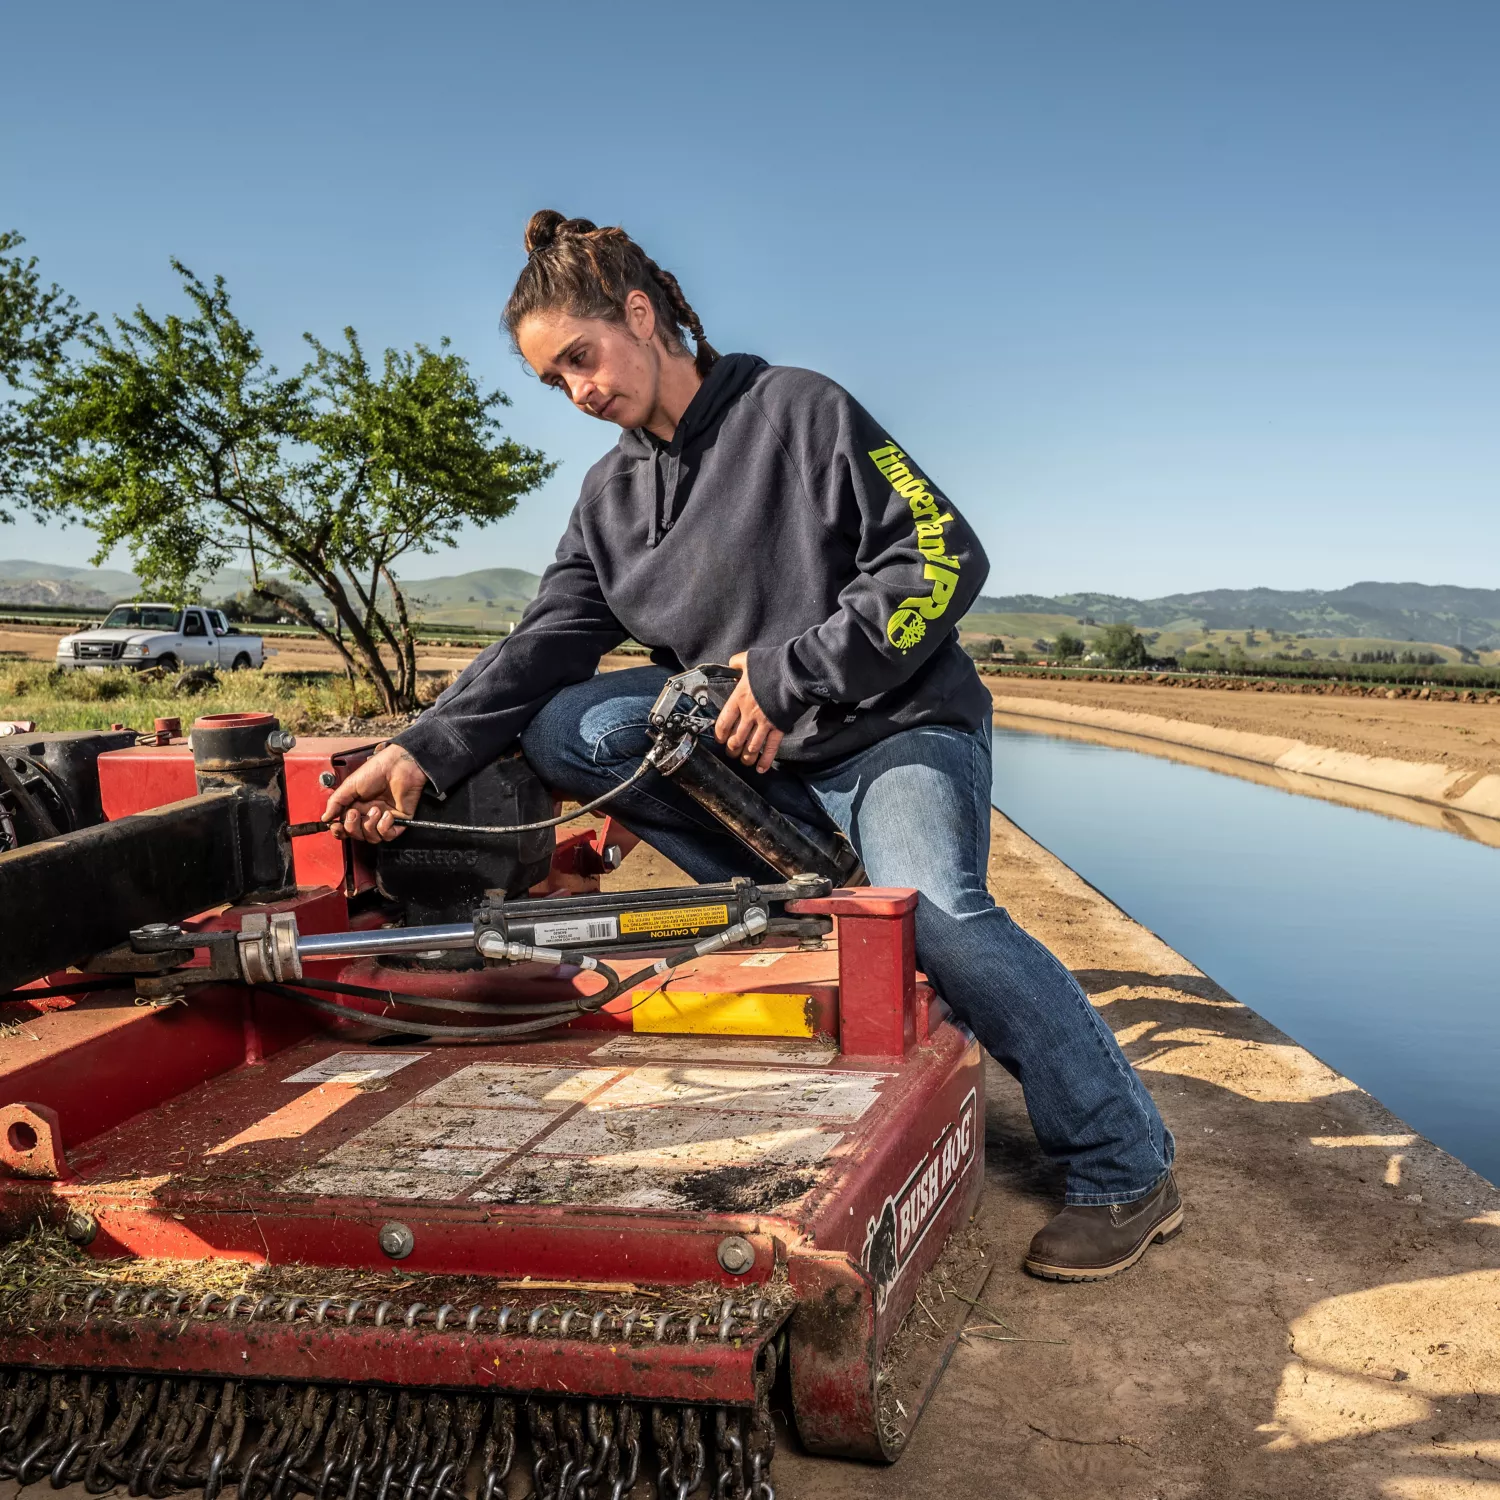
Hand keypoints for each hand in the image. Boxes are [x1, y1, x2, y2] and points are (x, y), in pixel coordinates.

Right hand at [320, 742, 429, 842]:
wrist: (398, 765)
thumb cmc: (376, 770)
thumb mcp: (350, 785)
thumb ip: (336, 802)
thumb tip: (325, 818)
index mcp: (356, 806)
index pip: (345, 827)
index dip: (339, 831)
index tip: (335, 826)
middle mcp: (369, 814)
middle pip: (357, 835)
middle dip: (352, 827)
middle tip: (355, 812)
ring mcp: (384, 818)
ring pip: (372, 838)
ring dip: (370, 825)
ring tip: (376, 809)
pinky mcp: (400, 820)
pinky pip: (389, 835)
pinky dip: (385, 828)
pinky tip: (387, 814)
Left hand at [714, 652, 783, 772]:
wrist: (793, 673)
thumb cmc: (771, 666)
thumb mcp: (748, 659)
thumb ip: (737, 663)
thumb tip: (731, 664)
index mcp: (739, 699)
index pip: (723, 723)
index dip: (720, 735)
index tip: (720, 739)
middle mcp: (749, 714)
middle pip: (736, 739)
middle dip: (732, 749)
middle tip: (731, 753)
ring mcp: (764, 723)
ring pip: (751, 747)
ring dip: (746, 757)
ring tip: (745, 761)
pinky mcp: (778, 727)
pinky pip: (770, 748)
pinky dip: (765, 760)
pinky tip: (761, 768)